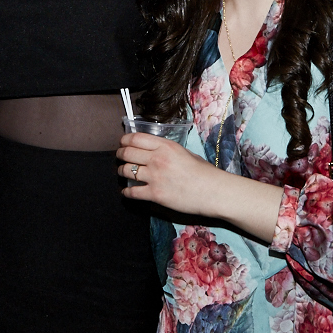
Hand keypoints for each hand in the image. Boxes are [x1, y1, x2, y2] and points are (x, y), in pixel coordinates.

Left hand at [116, 133, 284, 242]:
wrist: (213, 191)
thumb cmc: (204, 172)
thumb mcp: (186, 153)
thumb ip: (169, 151)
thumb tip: (156, 151)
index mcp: (166, 146)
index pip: (136, 138)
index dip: (125, 140)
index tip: (122, 143)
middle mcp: (157, 159)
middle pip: (127, 153)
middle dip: (120, 154)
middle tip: (119, 156)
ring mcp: (154, 177)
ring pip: (126, 171)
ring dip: (121, 171)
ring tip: (122, 172)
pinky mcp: (154, 194)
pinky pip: (132, 192)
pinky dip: (126, 191)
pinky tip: (126, 191)